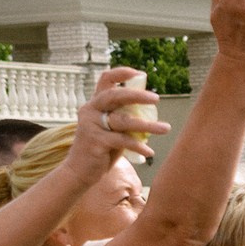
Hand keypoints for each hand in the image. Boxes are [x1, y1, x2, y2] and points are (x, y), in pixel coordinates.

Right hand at [61, 67, 163, 188]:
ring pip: (124, 121)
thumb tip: (150, 110)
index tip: (140, 74)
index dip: (122, 73)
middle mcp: (90, 111)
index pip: (105, 79)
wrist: (78, 172)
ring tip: (166, 128)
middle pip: (115, 95)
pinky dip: (139, 146)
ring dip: (148, 125)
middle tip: (156, 98)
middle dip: (137, 95)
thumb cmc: (100, 149)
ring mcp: (92, 126)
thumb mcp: (110, 128)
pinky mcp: (96, 142)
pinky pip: (123, 141)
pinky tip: (150, 152)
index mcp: (94, 104)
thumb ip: (123, 117)